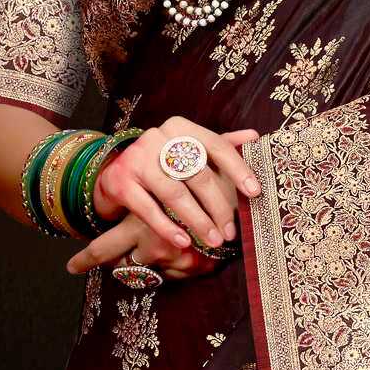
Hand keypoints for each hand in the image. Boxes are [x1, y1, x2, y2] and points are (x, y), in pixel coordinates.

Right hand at [66, 121, 264, 276]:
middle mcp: (157, 138)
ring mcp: (137, 159)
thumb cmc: (161, 163)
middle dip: (218, 207)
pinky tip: (184, 241)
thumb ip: (221, 144)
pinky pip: (149, 209)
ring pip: (175, 194)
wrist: (114, 172)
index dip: (238, 169)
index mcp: (180, 128)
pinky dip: (168, 228)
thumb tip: (254, 137)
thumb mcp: (189, 150)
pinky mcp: (120, 181)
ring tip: (214, 241)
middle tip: (231, 231)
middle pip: (197, 174)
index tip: (255, 192)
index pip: (216, 145)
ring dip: (197, 221)